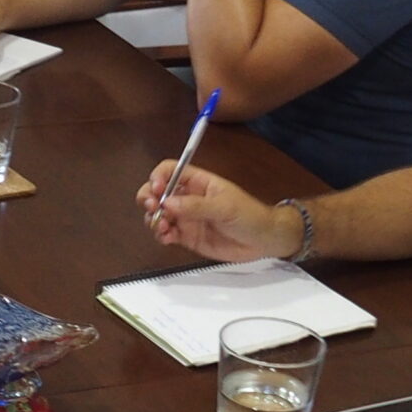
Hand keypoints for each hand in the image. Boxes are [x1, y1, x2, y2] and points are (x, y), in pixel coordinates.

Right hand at [136, 160, 295, 261]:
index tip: (157, 189)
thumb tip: (168, 203)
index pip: (170, 170)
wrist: (263, 241)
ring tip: (163, 228)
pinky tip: (167, 237)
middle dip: (148, 198)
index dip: (159, 177)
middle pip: (157, 191)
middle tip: (152, 208)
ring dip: (153, 219)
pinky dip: (161, 235)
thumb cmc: (249, 215)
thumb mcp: (225, 207)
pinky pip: (166, 233)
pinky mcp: (187, 236)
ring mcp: (186, 217)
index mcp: (198, 182)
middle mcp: (188, 198)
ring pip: (157, 214)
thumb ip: (196, 206)